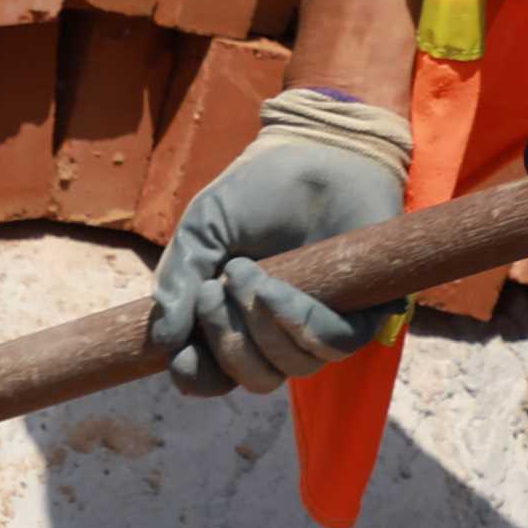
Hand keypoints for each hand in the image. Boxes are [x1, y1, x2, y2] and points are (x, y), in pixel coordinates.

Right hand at [147, 91, 411, 397]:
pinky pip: (333, 344)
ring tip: (242, 271)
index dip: (198, 377)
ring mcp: (322, 322)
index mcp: (238, 318)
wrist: (314, 148)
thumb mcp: (202, 229)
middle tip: (213, 290)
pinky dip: (297, 322)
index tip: (180, 357)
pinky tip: (273, 289)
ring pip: (292, 367)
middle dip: (226, 343)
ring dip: (258, 327)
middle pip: (255, 378)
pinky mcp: (364, 311)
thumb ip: (180, 279)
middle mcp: (280, 330)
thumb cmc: (258, 188)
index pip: (218, 374)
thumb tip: (163, 340)